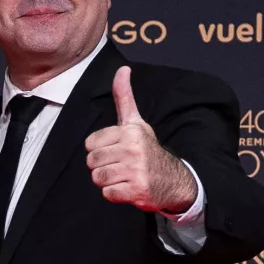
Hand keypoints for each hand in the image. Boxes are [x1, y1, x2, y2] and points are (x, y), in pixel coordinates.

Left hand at [84, 67, 196, 213]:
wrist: (173, 180)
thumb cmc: (147, 149)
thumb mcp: (136, 122)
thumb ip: (124, 98)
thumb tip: (122, 69)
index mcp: (130, 131)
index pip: (90, 144)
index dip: (99, 149)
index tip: (116, 150)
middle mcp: (133, 149)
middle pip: (92, 162)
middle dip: (102, 166)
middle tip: (120, 165)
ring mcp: (135, 170)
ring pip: (98, 178)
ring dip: (107, 181)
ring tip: (123, 176)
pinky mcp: (136, 190)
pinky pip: (107, 194)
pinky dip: (115, 194)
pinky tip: (128, 187)